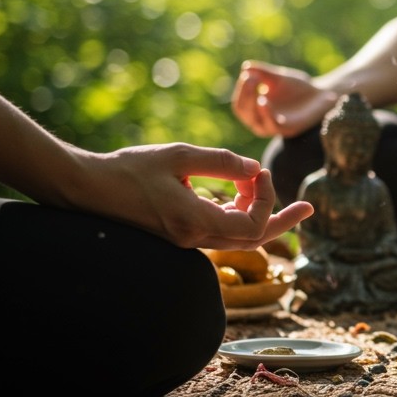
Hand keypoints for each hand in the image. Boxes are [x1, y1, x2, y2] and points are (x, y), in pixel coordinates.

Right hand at [61, 144, 313, 249]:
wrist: (87, 188)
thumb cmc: (129, 169)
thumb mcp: (178, 156)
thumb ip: (221, 162)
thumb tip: (256, 169)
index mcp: (195, 222)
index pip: (252, 227)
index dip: (267, 200)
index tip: (260, 171)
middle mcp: (193, 239)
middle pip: (252, 240)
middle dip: (282, 222)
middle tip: (309, 207)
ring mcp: (186, 240)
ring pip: (237, 237)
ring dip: (257, 213)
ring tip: (265, 183)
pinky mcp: (179, 234)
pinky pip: (219, 230)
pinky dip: (235, 212)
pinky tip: (239, 190)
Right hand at [232, 61, 338, 138]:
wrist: (321, 95)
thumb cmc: (297, 87)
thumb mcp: (279, 77)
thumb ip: (264, 73)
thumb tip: (246, 67)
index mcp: (255, 109)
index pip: (240, 103)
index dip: (241, 89)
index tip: (248, 75)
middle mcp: (261, 120)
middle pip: (243, 112)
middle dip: (244, 95)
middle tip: (250, 79)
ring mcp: (273, 127)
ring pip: (254, 121)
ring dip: (253, 106)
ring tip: (257, 90)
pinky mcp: (287, 130)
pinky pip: (272, 125)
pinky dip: (266, 114)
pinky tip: (263, 101)